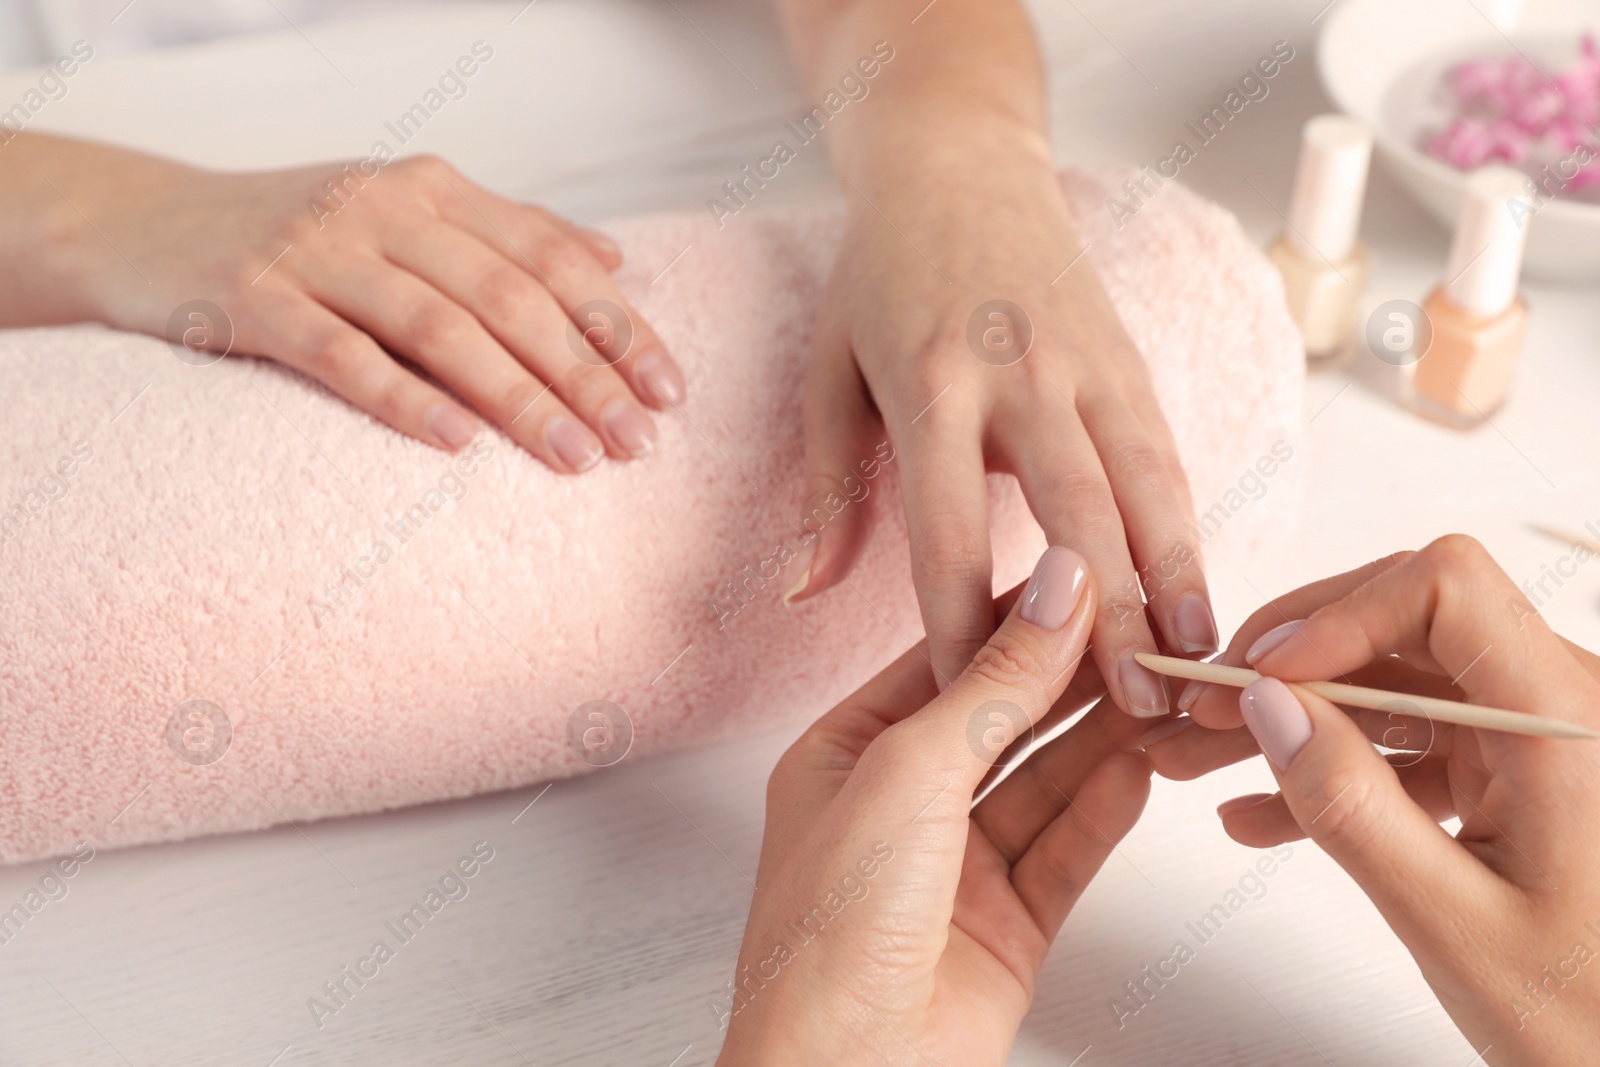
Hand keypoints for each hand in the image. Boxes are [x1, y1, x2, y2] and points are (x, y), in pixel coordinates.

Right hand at [4, 134, 683, 470]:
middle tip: (638, 442)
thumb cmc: (300, 235)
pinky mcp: (253, 299)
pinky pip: (342, 355)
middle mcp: (384, 210)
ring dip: (518, 398)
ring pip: (441, 328)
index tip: (669, 391)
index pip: (551, 259)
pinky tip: (458, 445)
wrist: (145, 226)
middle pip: (509, 297)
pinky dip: (404, 399)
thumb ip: (509, 233)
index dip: (617, 326)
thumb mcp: (407, 213)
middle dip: (586, 374)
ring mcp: (316, 251)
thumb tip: (615, 263)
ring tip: (576, 457)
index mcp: (434, 189)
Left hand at [717, 546, 1153, 1064]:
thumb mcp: (910, 774)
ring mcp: (955, 869)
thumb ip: (992, 683)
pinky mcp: (1006, 925)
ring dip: (1102, 741)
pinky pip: (1066, 851)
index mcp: (847, 756)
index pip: (946, 662)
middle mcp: (900, 807)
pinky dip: (1106, 812)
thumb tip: (1055, 591)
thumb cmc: (829, 935)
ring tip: (1162, 693)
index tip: (1086, 576)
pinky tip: (1143, 770)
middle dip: (1072, 679)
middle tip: (1144, 632)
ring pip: (1043, 784)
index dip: (1016, 619)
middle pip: (1003, 721)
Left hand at [788, 123, 1211, 716]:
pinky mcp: (1128, 356)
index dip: (962, 629)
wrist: (956, 165)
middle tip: (1132, 708)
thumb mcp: (830, 372)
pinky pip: (1165, 454)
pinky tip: (1198, 591)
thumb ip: (828, 489)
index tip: (975, 709)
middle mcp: (1017, 376)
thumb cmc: (878, 279)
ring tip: (1194, 665)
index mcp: (928, 389)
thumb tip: (803, 592)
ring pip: (1144, 485)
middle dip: (1105, 620)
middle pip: (1070, 515)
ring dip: (1173, 580)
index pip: (948, 533)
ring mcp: (1085, 362)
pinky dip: (1187, 526)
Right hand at [1144, 537, 1599, 1063]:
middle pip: (1403, 625)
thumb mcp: (1454, 922)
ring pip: (1390, 686)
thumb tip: (1269, 707)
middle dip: (1290, 663)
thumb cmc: (1591, 1016)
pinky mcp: (1510, 775)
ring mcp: (1530, 741)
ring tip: (1198, 759)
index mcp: (1563, 723)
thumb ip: (1353, 809)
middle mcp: (1555, 709)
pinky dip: (1333, 769)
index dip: (1340, 616)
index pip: (1445, 590)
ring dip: (1293, 719)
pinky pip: (1406, 746)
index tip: (1262, 677)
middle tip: (1203, 709)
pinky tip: (1258, 814)